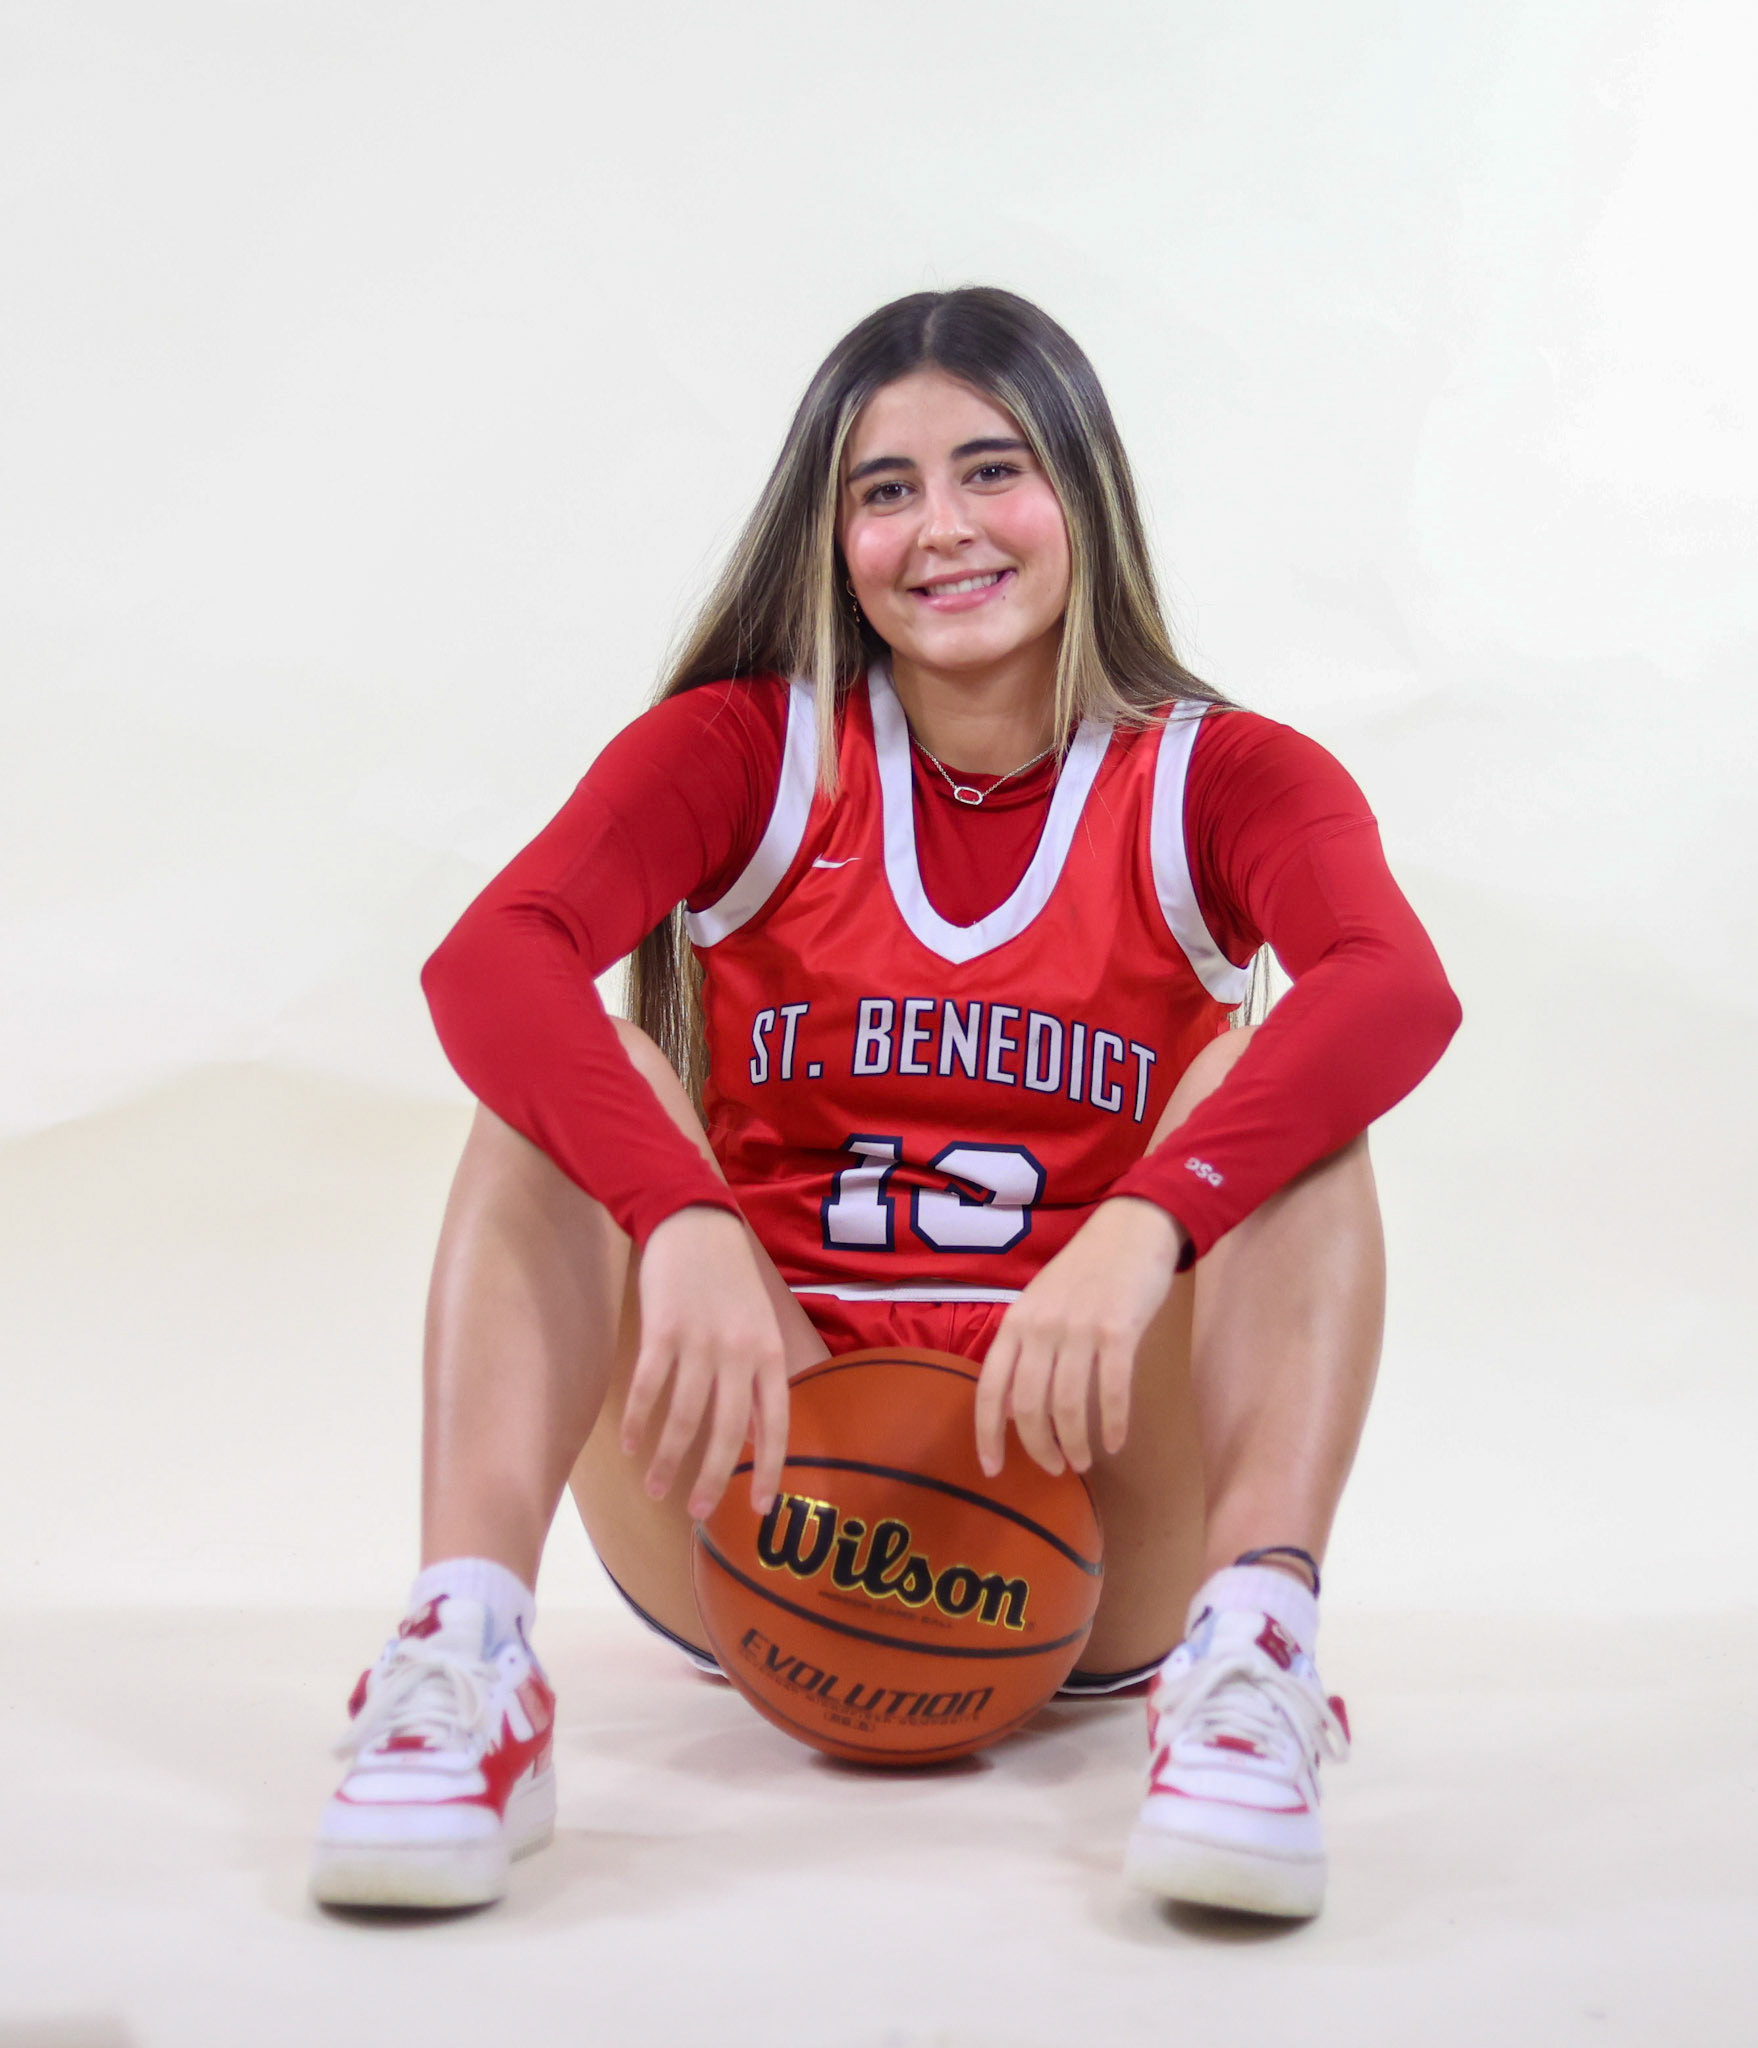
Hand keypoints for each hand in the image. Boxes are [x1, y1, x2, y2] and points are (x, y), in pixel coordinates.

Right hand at [619, 1204, 789, 1520]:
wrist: (695, 1222)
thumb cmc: (729, 1281)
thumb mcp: (759, 1327)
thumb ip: (758, 1380)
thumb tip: (752, 1438)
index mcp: (770, 1354)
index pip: (777, 1425)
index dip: (771, 1470)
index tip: (762, 1509)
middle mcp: (741, 1353)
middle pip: (729, 1432)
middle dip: (714, 1480)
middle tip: (697, 1512)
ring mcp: (701, 1341)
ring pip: (685, 1418)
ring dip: (668, 1459)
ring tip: (656, 1487)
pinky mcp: (663, 1330)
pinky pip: (650, 1388)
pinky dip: (639, 1422)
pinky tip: (631, 1445)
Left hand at [975, 1198, 1186, 1476]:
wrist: (1130, 1230)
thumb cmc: (1084, 1273)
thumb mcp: (1039, 1306)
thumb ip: (1023, 1352)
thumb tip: (1008, 1411)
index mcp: (1015, 1323)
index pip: (989, 1389)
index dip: (987, 1435)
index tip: (992, 1470)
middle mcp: (1041, 1327)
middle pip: (1028, 1406)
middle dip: (1039, 1448)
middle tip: (1054, 1469)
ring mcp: (1079, 1329)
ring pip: (1069, 1406)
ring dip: (1075, 1444)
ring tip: (1083, 1462)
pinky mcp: (1119, 1332)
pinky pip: (1112, 1392)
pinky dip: (1113, 1425)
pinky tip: (1116, 1442)